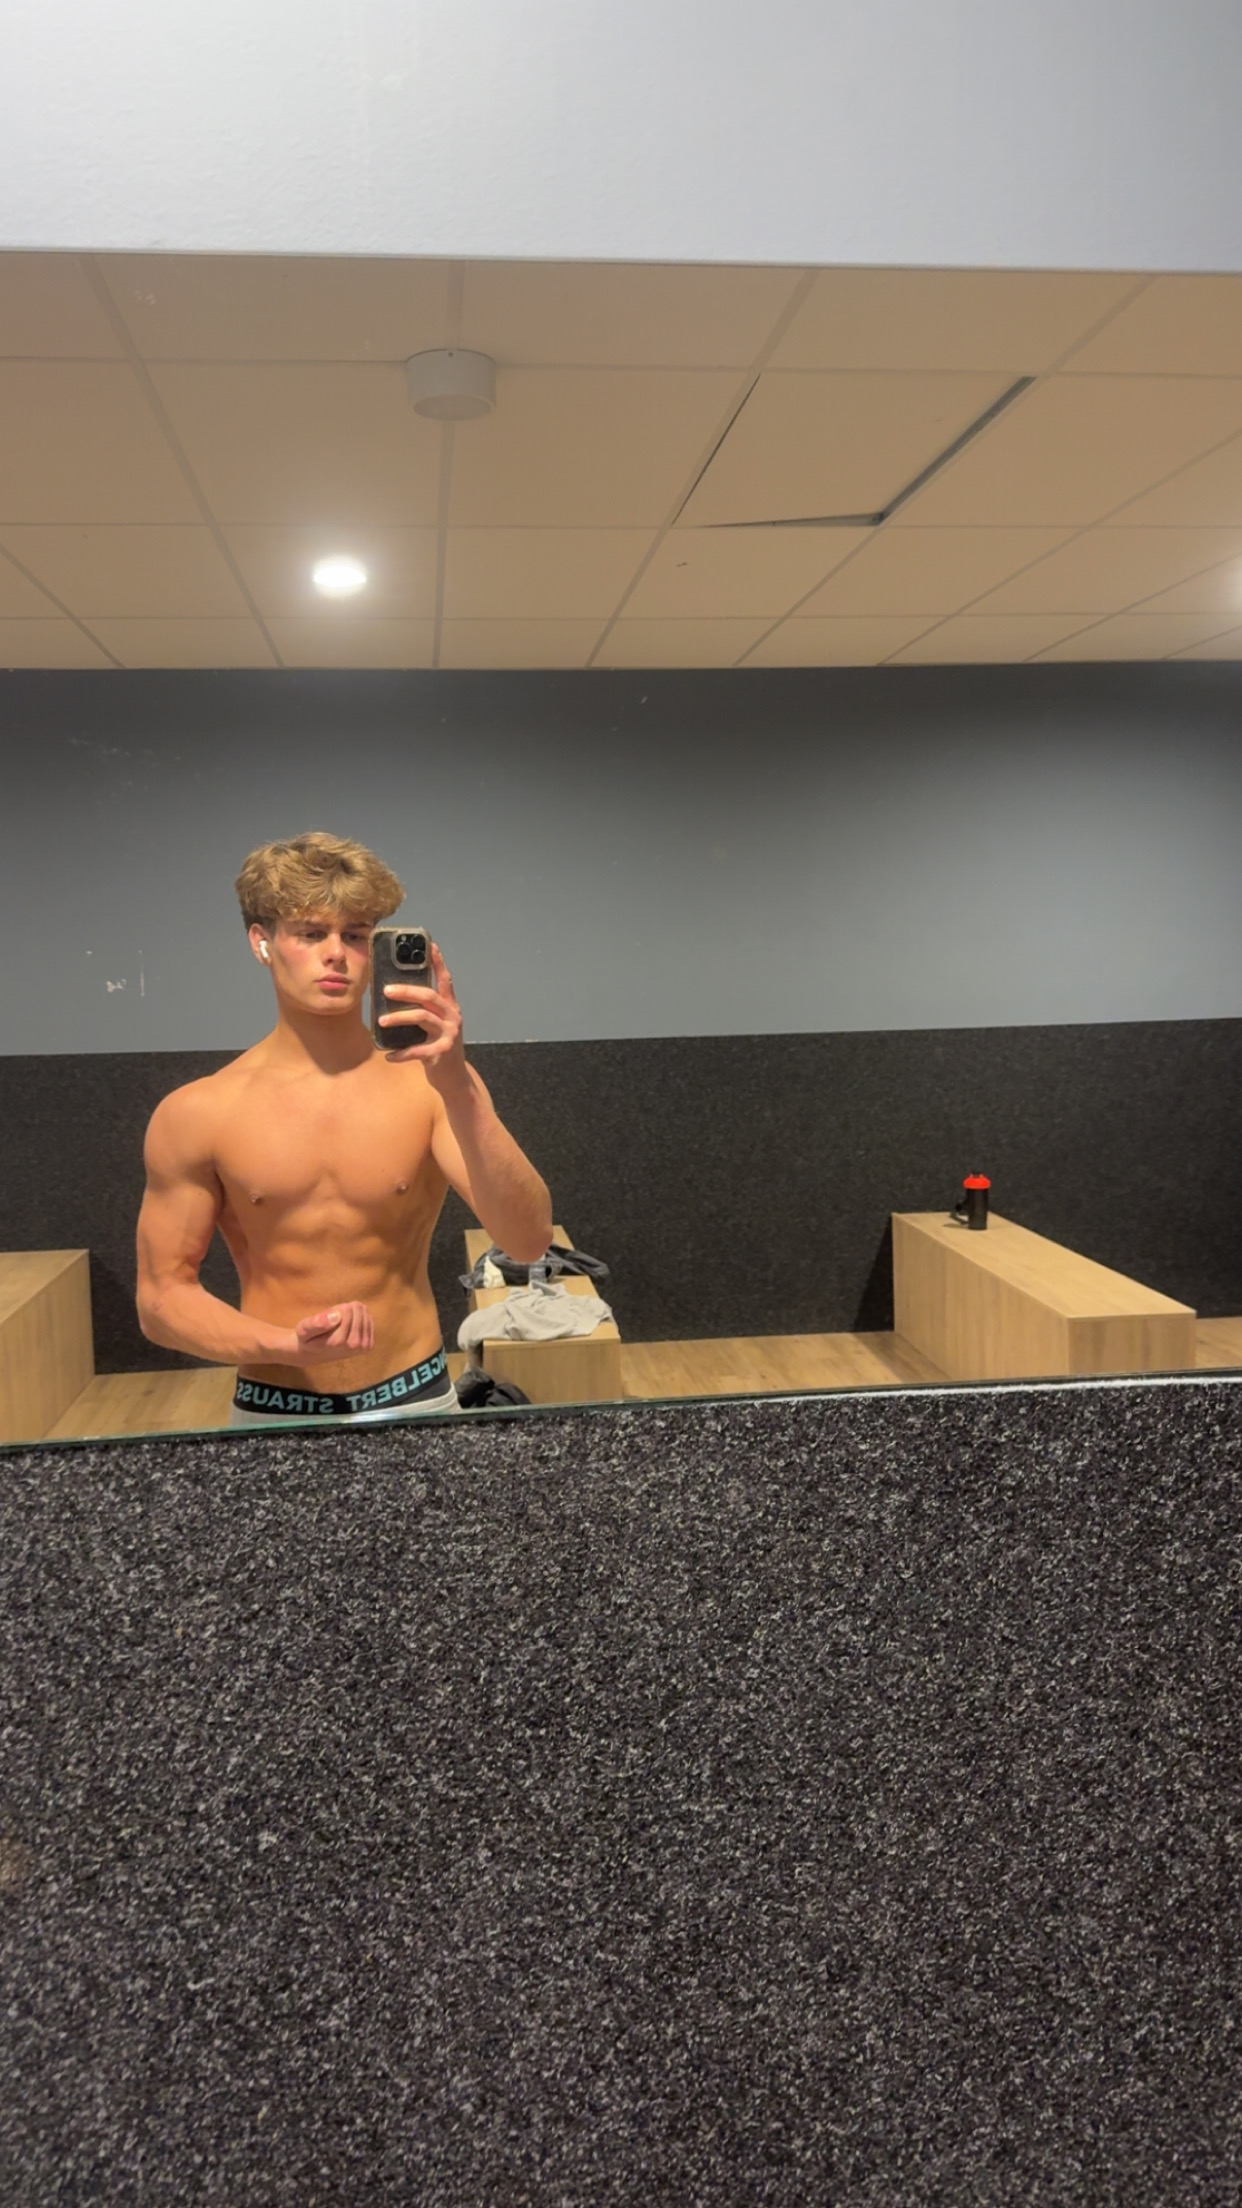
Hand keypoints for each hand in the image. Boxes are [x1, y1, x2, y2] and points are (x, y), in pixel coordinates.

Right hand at [286, 1301, 374, 1363]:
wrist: (314, 1354)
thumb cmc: (308, 1339)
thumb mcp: (303, 1329)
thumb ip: (316, 1323)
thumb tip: (337, 1316)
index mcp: (337, 1342)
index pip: (347, 1311)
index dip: (337, 1308)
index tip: (328, 1316)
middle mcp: (353, 1347)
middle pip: (358, 1311)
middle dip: (346, 1308)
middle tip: (334, 1318)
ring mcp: (363, 1347)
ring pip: (365, 1314)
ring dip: (353, 1312)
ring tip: (341, 1321)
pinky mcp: (368, 1346)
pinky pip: (370, 1321)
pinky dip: (361, 1317)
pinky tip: (350, 1324)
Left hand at [378, 941, 464, 1081]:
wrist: (454, 1078)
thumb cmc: (438, 1047)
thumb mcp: (434, 1026)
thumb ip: (423, 1011)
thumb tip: (394, 994)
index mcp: (450, 1007)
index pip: (445, 980)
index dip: (438, 962)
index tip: (430, 945)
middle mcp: (452, 1016)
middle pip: (429, 996)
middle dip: (406, 991)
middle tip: (385, 990)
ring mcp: (449, 1034)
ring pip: (422, 1017)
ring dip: (400, 1018)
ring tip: (381, 1021)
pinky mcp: (443, 1052)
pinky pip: (418, 1050)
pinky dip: (402, 1053)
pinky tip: (389, 1056)